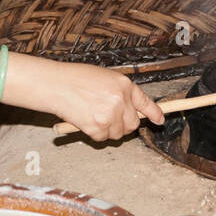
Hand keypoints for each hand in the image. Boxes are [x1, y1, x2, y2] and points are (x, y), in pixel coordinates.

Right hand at [44, 62, 165, 141]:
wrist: (55, 85)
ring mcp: (110, 115)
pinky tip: (85, 120)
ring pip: (117, 133)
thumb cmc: (75, 79)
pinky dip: (94, 133)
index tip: (159, 120)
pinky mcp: (98, 128)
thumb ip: (118, 92)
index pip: (145, 102)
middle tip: (107, 118)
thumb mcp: (103, 78)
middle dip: (123, 124)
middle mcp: (121, 100)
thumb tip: (128, 109)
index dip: (154, 113)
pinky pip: (102, 138)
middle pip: (132, 124)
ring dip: (107, 129)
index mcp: (124, 84)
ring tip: (92, 115)